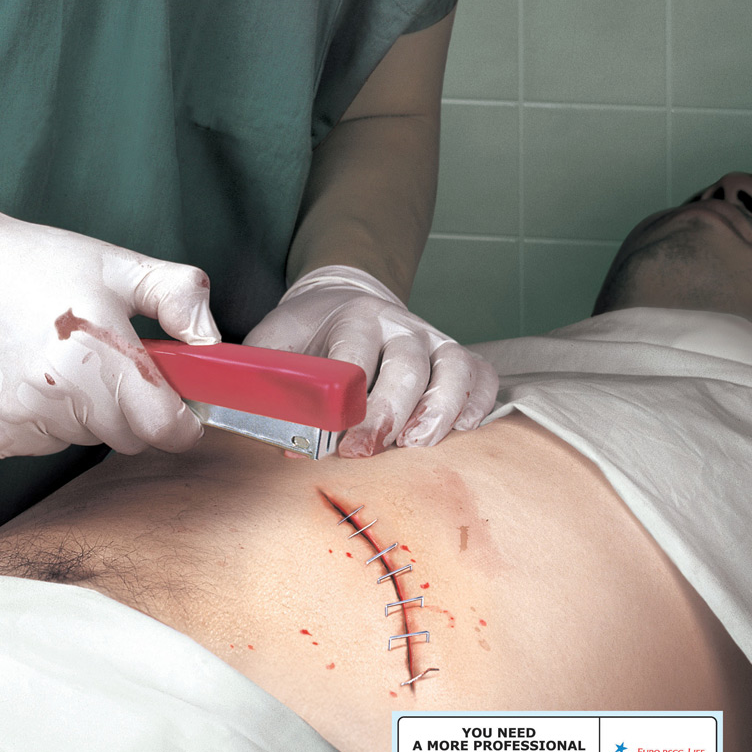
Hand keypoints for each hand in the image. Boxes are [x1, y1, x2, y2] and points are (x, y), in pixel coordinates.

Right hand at [0, 170, 220, 457]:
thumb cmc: (32, 264)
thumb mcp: (115, 264)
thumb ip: (178, 296)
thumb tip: (211, 341)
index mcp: (100, 350)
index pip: (163, 427)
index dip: (179, 422)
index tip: (177, 409)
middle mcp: (59, 392)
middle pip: (126, 437)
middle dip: (127, 408)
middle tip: (101, 361)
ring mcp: (22, 418)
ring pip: (83, 440)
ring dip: (82, 413)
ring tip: (55, 360)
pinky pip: (41, 444)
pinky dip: (42, 421)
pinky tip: (23, 376)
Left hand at [244, 266, 497, 456]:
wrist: (337, 300)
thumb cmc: (304, 335)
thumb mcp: (272, 347)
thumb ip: (270, 387)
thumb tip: (288, 445)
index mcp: (353, 316)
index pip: (355, 354)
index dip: (346, 400)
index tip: (335, 438)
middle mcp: (399, 324)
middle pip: (407, 365)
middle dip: (388, 413)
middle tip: (366, 451)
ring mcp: (431, 338)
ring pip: (453, 368)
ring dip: (439, 410)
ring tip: (416, 443)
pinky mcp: (453, 355)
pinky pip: (481, 375)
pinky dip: (478, 402)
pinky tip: (459, 429)